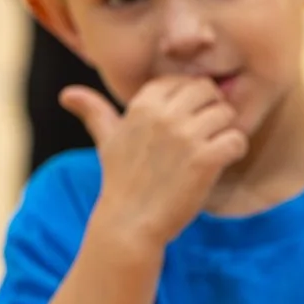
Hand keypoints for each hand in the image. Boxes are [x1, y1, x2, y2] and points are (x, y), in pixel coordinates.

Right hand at [63, 77, 246, 248]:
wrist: (129, 223)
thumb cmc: (121, 181)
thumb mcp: (107, 141)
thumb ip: (94, 112)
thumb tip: (67, 93)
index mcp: (142, 105)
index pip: (182, 80)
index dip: (190, 98)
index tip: (186, 121)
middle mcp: (164, 115)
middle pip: (208, 90)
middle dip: (212, 109)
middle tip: (206, 134)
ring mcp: (185, 136)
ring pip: (226, 114)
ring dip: (225, 131)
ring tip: (212, 150)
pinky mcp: (205, 159)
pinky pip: (237, 139)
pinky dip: (235, 150)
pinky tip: (220, 163)